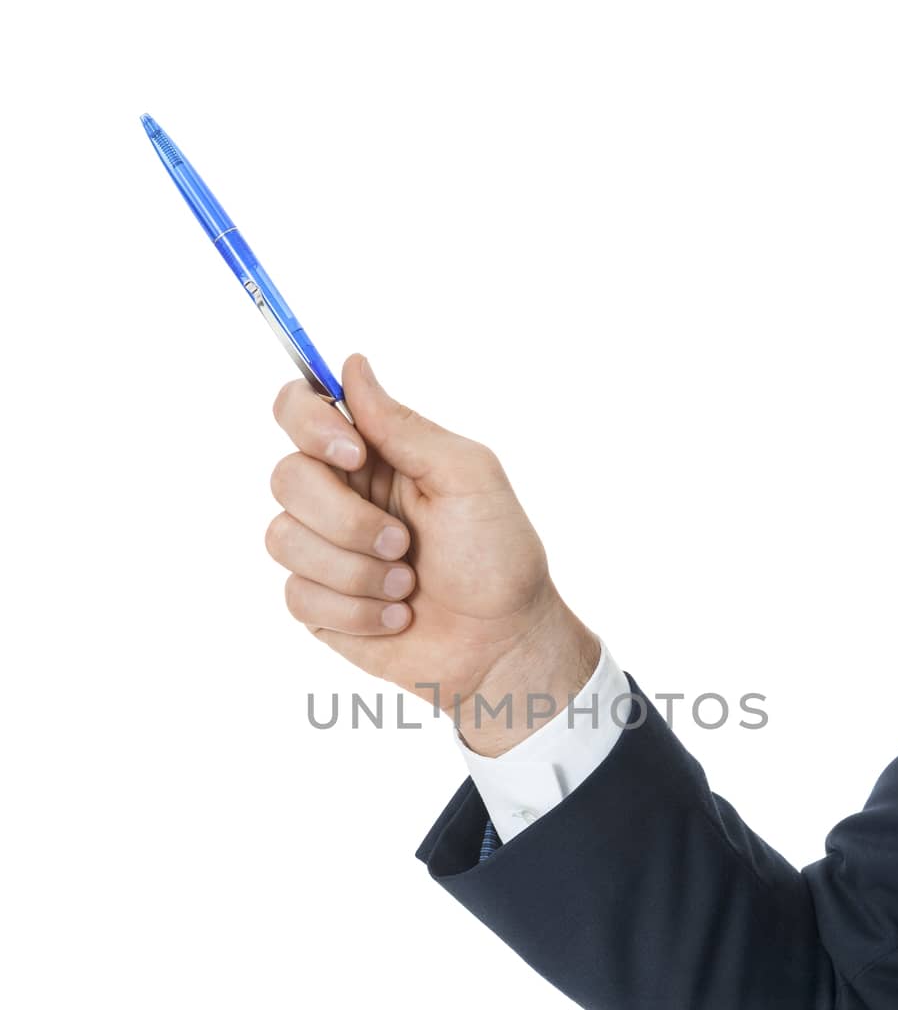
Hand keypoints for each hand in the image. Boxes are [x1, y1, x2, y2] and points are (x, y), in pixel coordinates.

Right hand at [266, 354, 599, 754]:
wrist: (502, 645)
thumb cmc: (498, 558)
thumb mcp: (467, 477)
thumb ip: (404, 425)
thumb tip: (352, 364)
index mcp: (374, 455)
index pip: (300, 409)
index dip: (310, 423)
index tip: (354, 452)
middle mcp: (341, 496)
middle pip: (285, 477)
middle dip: (346, 518)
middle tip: (403, 543)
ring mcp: (324, 552)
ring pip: (283, 539)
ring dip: (355, 570)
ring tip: (406, 584)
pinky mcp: (319, 605)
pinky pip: (297, 595)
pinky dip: (355, 611)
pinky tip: (396, 618)